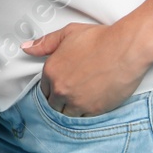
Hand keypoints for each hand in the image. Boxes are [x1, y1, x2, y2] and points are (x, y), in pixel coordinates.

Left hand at [26, 21, 150, 116]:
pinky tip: (90, 107)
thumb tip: (27, 48)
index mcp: (51, 71)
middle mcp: (61, 88)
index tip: (59, 89)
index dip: (52, 89)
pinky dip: (85, 115)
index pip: (43, 90)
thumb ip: (45, 43)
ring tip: (79, 103)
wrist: (125, 49)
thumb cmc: (100, 40)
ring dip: (71, 110)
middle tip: (70, 96)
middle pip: (53, 105)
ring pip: (66, 115)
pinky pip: (84, 119)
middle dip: (60, 101)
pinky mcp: (94, 110)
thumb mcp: (67, 34)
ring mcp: (77, 101)